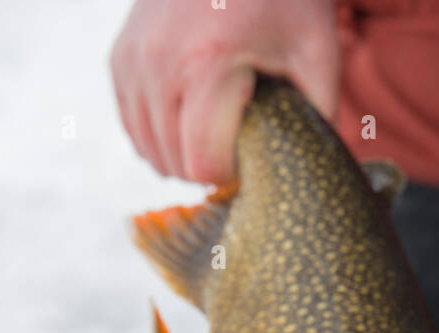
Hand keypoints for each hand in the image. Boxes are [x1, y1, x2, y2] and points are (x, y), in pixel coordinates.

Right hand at [111, 0, 339, 181]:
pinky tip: (189, 124)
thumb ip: (319, 115)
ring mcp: (132, 59)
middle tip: (240, 143)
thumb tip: (314, 168)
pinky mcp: (120, 57)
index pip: (202, 166)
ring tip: (217, 134)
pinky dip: (159, 136)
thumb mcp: (316, 52)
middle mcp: (157, 63)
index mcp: (205, 65)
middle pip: (175, 164)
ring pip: (150, 151)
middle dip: (210, 167)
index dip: (232, 175)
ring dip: (183, 156)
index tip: (254, 156)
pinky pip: (134, 126)